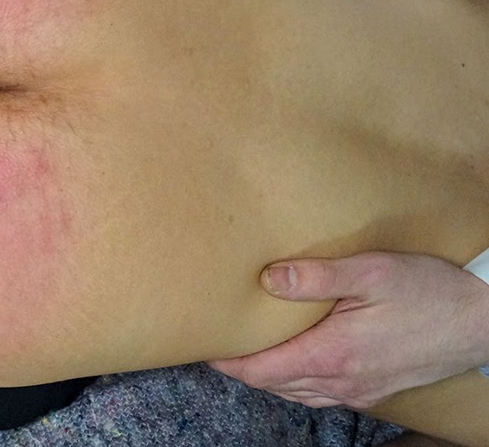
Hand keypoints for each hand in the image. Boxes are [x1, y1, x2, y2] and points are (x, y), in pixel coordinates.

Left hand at [209, 251, 488, 408]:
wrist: (484, 320)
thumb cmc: (430, 291)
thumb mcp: (372, 271)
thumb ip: (317, 275)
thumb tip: (267, 278)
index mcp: (333, 355)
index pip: (260, 370)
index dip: (226, 360)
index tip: (203, 342)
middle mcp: (341, 381)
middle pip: (272, 384)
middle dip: (241, 366)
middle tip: (218, 339)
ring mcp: (358, 390)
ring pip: (295, 392)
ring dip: (267, 374)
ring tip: (247, 347)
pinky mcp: (373, 390)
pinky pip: (320, 394)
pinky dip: (295, 380)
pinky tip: (293, 358)